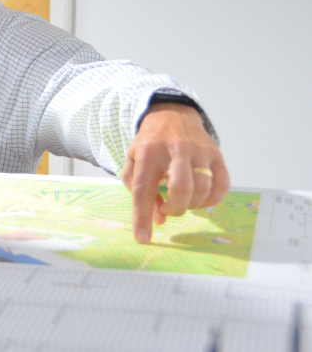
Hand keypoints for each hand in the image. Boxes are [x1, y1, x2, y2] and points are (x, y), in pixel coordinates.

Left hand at [121, 102, 228, 244]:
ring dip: (191, 205)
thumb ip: (138, 190)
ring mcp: (199, 151)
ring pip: (202, 189)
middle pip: (180, 188)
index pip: (143, 190)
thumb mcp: (133, 160)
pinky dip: (211, 200)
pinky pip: (221, 186)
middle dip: (174, 209)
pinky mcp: (217, 154)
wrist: (172, 114)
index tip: (142, 239)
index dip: (142, 217)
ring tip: (181, 201)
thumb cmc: (150, 144)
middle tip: (168, 210)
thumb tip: (157, 218)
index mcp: (148, 152)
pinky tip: (199, 198)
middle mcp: (175, 150)